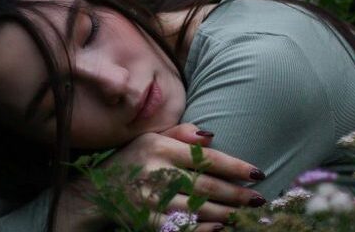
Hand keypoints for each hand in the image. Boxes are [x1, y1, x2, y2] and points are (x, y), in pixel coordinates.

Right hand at [97, 123, 265, 229]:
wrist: (96, 189)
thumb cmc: (132, 159)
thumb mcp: (151, 138)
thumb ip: (181, 133)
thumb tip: (212, 136)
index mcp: (159, 146)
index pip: (206, 158)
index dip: (235, 167)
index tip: (258, 173)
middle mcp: (155, 171)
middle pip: (207, 186)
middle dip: (237, 194)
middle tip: (259, 199)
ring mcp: (150, 198)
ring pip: (198, 209)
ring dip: (226, 213)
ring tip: (244, 214)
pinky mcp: (145, 219)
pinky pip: (181, 227)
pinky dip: (203, 229)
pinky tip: (219, 228)